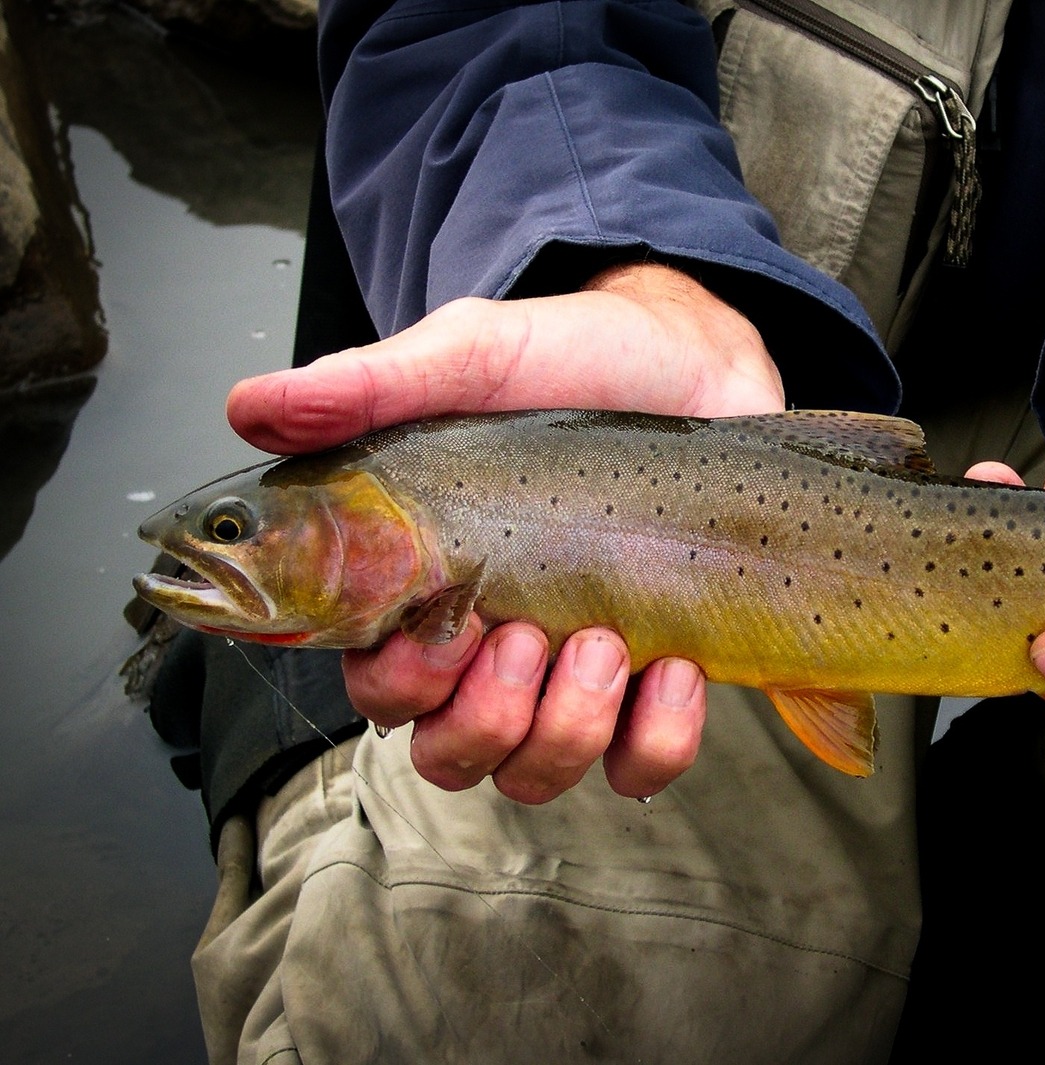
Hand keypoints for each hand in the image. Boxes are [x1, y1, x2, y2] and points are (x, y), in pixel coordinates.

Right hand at [227, 263, 783, 800]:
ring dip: (565, 723)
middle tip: (522, 634)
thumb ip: (368, 387)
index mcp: (432, 584)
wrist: (702, 363)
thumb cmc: (581, 363)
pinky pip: (640, 767)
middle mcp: (495, 648)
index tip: (445, 624)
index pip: (378, 686)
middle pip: (447, 754)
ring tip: (604, 638)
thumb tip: (251, 407)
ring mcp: (578, 676)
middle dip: (482, 715)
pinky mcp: (658, 687)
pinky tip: (673, 665)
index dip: (401, 683)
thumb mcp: (474, 357)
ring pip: (534, 773)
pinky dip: (656, 736)